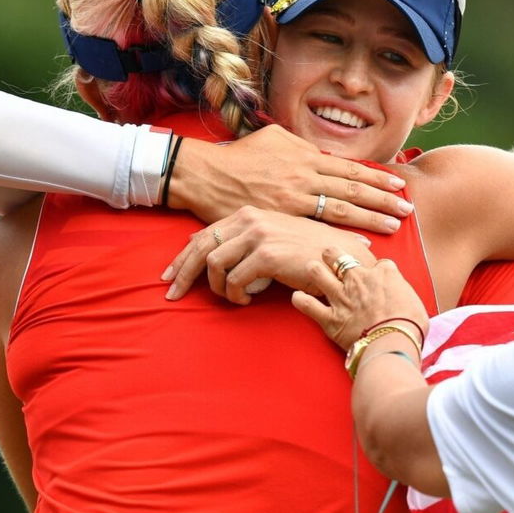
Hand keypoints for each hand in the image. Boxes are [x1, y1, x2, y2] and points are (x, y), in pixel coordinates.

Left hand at [162, 206, 374, 303]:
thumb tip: (204, 246)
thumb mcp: (271, 237)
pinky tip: (249, 299)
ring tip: (235, 297)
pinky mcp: (267, 255)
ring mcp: (258, 235)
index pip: (204, 233)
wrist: (342, 257)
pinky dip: (237, 295)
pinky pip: (235, 281)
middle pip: (201, 247)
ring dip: (220, 288)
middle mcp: (250, 219)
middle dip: (183, 274)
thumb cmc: (308, 251)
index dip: (182, 257)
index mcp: (249, 213)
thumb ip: (242, 238)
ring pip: (214, 265)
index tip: (171, 276)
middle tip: (173, 294)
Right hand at [167, 125, 412, 233]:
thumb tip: (324, 155)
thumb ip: (304, 147)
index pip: (350, 169)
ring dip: (370, 219)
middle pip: (353, 190)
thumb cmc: (241, 155)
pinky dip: (338, 235)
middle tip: (407, 211)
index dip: (377, 179)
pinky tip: (356, 243)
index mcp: (306, 157)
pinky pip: (314, 228)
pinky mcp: (280, 219)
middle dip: (383, 201)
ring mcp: (293, 200)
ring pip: (340, 210)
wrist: (206, 175)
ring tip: (393, 227)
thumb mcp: (276, 138)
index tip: (399, 186)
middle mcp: (304, 177)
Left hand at [292, 248, 429, 350]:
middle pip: (339, 256)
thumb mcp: (416, 302)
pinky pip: (308, 305)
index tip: (375, 273)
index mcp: (384, 274)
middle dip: (333, 253)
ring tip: (311, 268)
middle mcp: (359, 280)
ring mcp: (341, 298)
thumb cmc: (411, 326)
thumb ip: (404, 293)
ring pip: (318, 274)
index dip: (375, 267)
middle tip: (330, 254)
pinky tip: (297, 297)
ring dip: (314, 270)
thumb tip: (403, 297)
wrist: (393, 343)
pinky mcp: (330, 319)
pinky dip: (300, 300)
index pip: (377, 262)